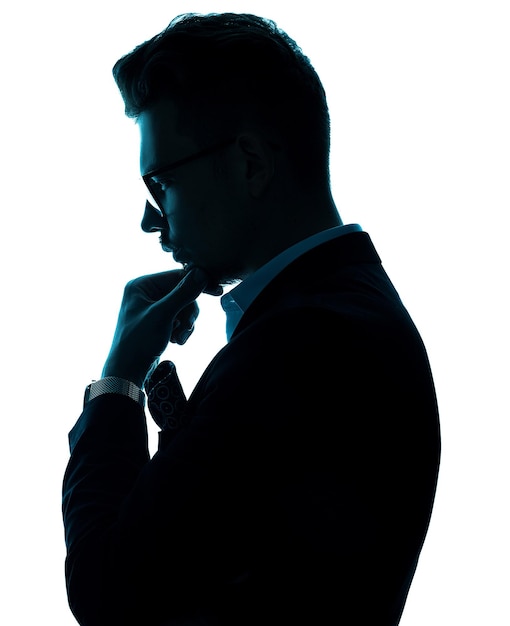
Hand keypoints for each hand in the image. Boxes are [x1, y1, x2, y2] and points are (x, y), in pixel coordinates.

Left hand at [102, 267, 218, 386]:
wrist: (128, 371)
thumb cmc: (138, 341)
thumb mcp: (163, 315)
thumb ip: (183, 293)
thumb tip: (201, 274)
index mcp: (141, 285)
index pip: (176, 277)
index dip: (196, 285)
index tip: (216, 291)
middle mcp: (146, 293)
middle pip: (182, 293)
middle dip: (187, 312)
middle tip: (186, 327)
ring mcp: (152, 308)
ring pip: (183, 307)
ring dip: (185, 324)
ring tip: (179, 338)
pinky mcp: (158, 321)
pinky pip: (179, 318)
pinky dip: (181, 330)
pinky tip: (175, 341)